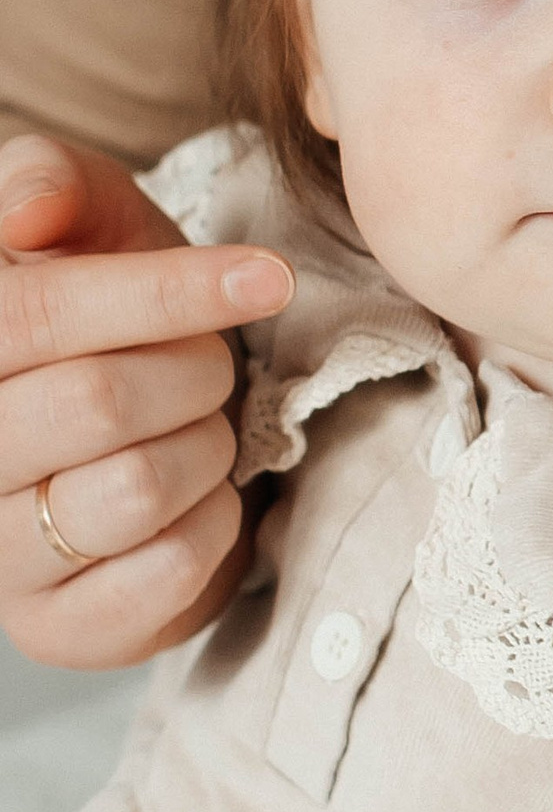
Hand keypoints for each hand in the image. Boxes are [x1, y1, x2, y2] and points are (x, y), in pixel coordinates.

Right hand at [0, 136, 291, 667]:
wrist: (142, 442)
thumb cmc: (112, 315)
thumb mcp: (87, 222)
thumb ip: (49, 182)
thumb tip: (26, 212)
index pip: (35, 317)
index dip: (163, 292)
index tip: (268, 278)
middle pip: (97, 403)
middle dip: (194, 371)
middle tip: (213, 364)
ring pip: (136, 488)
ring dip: (206, 447)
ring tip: (200, 430)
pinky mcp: (56, 629)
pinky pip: (167, 568)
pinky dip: (215, 521)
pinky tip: (199, 498)